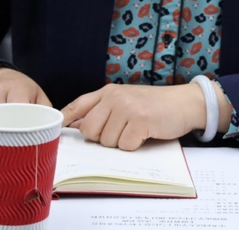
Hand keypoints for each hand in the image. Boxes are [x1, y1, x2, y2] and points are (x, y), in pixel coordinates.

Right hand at [0, 67, 51, 143]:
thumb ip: (46, 113)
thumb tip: (53, 136)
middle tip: (15, 149)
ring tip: (1, 144)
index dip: (23, 130)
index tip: (27, 142)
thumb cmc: (21, 88)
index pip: (18, 111)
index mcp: (15, 88)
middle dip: (7, 140)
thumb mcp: (38, 95)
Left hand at [60, 83, 205, 150]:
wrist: (184, 102)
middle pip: (89, 131)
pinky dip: (135, 145)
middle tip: (120, 132)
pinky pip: (125, 145)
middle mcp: (114, 97)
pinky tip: (144, 134)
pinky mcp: (140, 121)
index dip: (64, 119)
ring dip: (121, 142)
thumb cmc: (155, 104)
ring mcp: (127, 108)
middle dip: (102, 138)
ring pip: (107, 141)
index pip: (78, 105)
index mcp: (108, 92)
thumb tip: (77, 126)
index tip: (54, 130)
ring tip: (135, 130)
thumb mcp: (125, 100)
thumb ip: (102, 110)